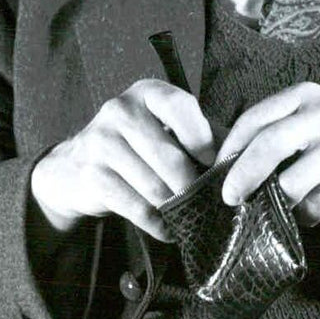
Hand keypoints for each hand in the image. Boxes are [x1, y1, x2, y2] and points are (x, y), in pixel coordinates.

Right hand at [30, 79, 214, 239]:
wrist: (74, 166)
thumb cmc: (138, 144)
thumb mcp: (169, 128)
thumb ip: (205, 134)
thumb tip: (244, 152)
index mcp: (147, 92)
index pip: (180, 106)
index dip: (201, 138)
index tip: (210, 161)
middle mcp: (121, 110)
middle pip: (169, 157)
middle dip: (191, 184)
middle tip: (204, 199)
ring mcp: (101, 141)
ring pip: (155, 187)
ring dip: (176, 207)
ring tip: (188, 214)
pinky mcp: (91, 175)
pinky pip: (137, 208)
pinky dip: (158, 223)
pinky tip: (168, 227)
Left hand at [216, 83, 319, 232]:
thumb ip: (285, 127)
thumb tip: (232, 164)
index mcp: (307, 96)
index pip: (253, 120)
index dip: (229, 149)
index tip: (216, 173)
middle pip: (266, 147)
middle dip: (240, 177)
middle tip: (228, 199)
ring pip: (289, 183)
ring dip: (277, 203)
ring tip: (280, 208)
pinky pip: (315, 205)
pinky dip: (306, 215)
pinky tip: (311, 213)